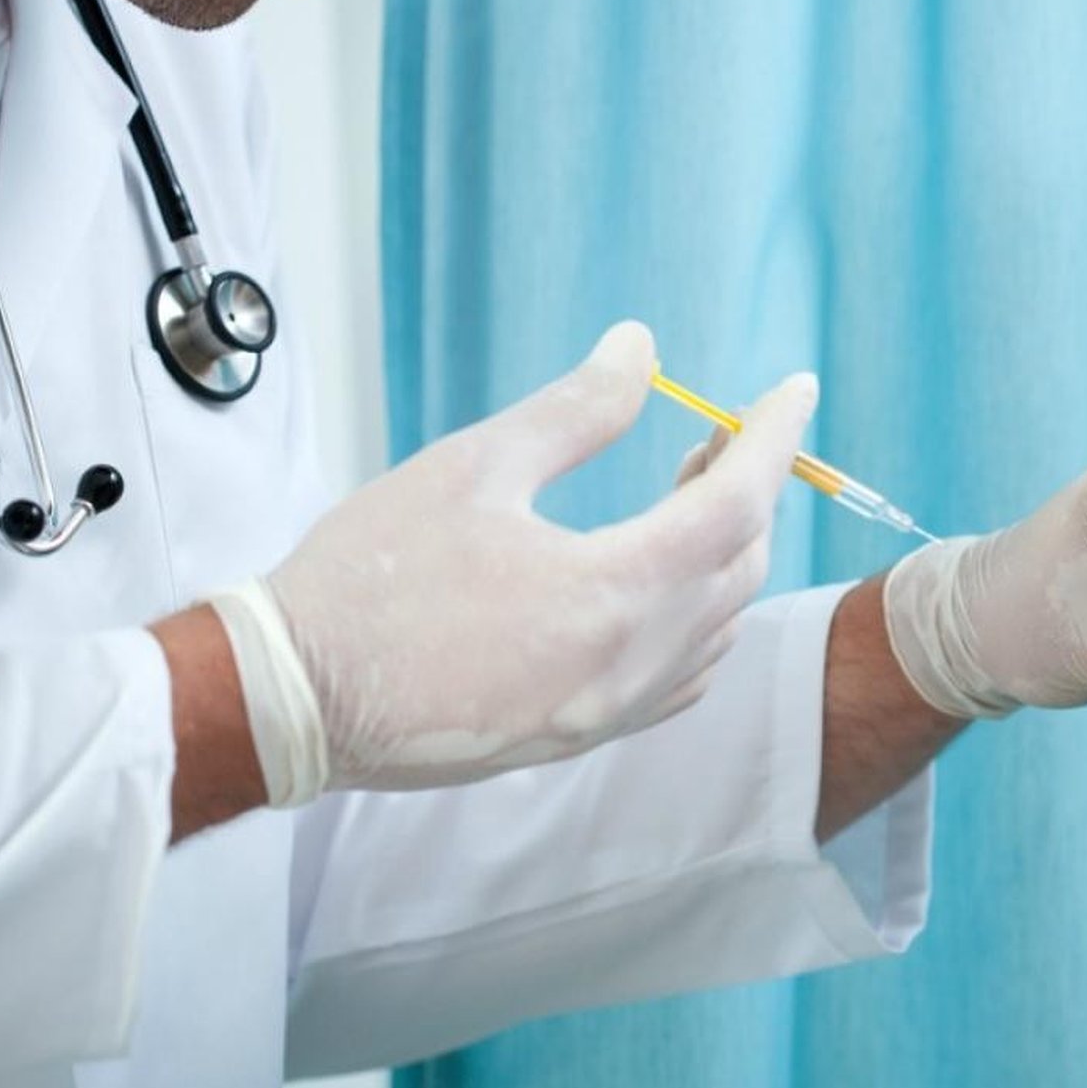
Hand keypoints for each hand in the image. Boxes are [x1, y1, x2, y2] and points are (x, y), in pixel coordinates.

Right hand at [217, 321, 819, 799]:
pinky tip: (663, 582)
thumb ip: (574, 409)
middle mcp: (628, 665)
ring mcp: (608, 713)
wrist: (292, 700)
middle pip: (740, 568)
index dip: (774, 437)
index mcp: (611, 592)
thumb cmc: (367, 578)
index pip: (736, 504)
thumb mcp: (473, 468)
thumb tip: (641, 349)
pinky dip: (699, 621)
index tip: (795, 388)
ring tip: (685, 495)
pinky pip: (681, 679)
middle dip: (747, 491)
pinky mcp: (580, 738)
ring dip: (726, 556)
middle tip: (715, 436)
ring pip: (719, 628)